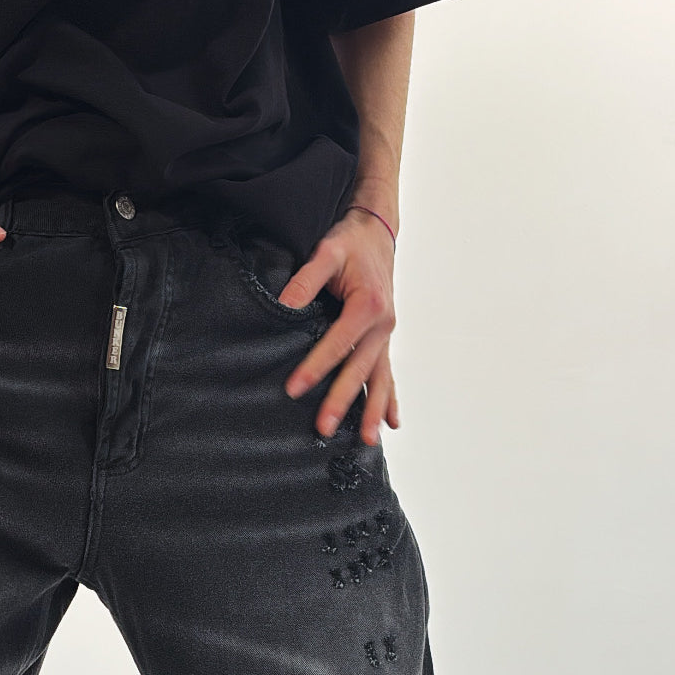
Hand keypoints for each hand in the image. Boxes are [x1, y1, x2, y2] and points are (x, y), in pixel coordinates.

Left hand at [281, 206, 399, 445]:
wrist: (377, 233)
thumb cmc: (350, 243)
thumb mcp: (326, 253)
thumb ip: (305, 280)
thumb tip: (282, 305)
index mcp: (368, 305)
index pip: (337, 344)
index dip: (315, 367)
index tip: (294, 389)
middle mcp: (383, 325)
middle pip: (359, 370)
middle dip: (342, 401)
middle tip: (323, 429)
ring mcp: (386, 335)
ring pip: (380, 379)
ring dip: (372, 411)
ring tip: (365, 441)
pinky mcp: (383, 340)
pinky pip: (388, 374)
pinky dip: (389, 400)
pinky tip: (391, 424)